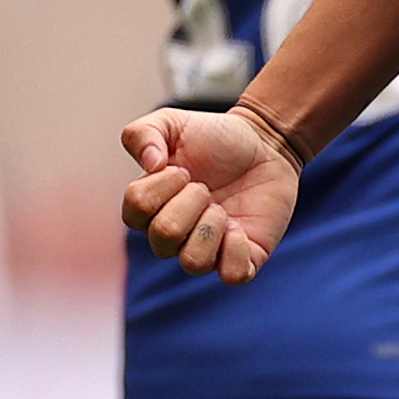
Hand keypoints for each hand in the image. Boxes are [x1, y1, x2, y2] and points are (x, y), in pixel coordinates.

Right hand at [120, 107, 300, 284]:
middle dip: (189, 202)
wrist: (264, 143)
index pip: (135, 212)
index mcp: (151, 210)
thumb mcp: (172, 122)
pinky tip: (239, 228)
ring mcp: (209, 251)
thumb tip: (150, 164)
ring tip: (222, 207)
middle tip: (205, 187)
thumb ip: (144, 133)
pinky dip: (235, 251)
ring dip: (210, 226)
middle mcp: (175, 237)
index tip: (183, 169)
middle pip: (163, 238)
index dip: (160, 187)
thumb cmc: (213, 137)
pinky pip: (233, 275)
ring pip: (193, 263)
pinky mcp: (243, 258)